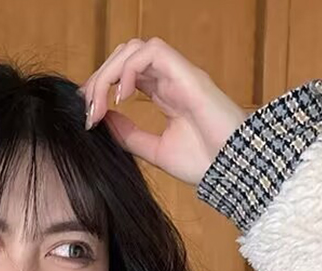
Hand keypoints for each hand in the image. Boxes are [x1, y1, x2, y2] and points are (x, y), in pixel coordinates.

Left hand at [79, 37, 248, 184]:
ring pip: (134, 49)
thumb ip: (128, 134)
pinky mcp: (188, 74)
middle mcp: (170, 79)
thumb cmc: (204, 162)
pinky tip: (122, 98)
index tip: (88, 116)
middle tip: (89, 111)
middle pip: (124, 56)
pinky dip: (129, 69)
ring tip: (101, 106)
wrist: (233, 171)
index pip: (124, 74)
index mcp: (163, 94)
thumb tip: (102, 119)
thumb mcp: (154, 150)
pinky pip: (152, 52)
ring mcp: (179, 74)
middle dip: (99, 79)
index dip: (101, 87)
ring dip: (109, 73)